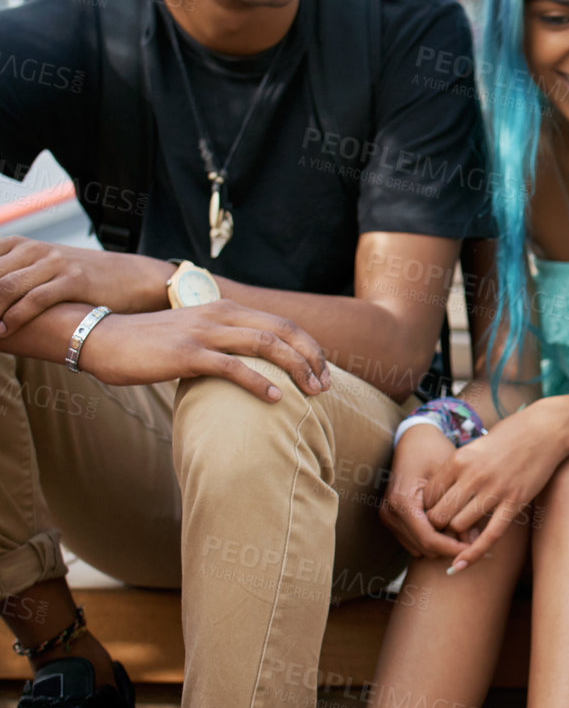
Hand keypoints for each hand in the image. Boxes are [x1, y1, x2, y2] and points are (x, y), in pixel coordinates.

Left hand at [0, 237, 171, 334]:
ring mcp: (53, 262)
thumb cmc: (82, 279)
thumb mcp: (42, 268)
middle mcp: (33, 249)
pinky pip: (34, 299)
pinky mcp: (72, 279)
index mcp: (19, 245)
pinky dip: (13, 317)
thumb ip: (12, 275)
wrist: (131, 278)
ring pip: (5, 286)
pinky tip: (4, 331)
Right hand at [76, 302, 331, 401]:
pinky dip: (259, 382)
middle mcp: (220, 315)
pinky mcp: (187, 354)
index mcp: (226, 309)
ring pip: (266, 345)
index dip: (308, 347)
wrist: (103, 338)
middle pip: (283, 332)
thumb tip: (252, 364)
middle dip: (311, 358)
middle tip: (326, 384)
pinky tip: (275, 398)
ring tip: (312, 392)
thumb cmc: (150, 344)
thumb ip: (222, 341)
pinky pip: (232, 367)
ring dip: (296, 369)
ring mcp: (204, 333)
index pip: (282, 324)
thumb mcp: (195, 335)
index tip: (323, 370)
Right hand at [381, 425, 470, 557]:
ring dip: (440, 544)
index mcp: (403, 501)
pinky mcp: (392, 517)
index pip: (428, 538)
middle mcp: (391, 511)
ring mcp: (388, 516)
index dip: (452, 548)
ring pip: (419, 546)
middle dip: (448, 547)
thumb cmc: (434, 451)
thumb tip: (472, 541)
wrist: (414, 439)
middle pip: (423, 546)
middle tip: (473, 540)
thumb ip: (460, 509)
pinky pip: (414, 540)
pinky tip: (448, 526)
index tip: (473, 548)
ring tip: (462, 531)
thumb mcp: (451, 475)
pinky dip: (431, 538)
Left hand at [424, 402, 568, 572]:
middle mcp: (473, 476)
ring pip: (459, 526)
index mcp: (459, 460)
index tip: (432, 513)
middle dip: (437, 526)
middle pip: (439, 515)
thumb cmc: (509, 436)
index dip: (426, 509)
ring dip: (457, 533)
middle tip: (442, 528)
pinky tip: (460, 565)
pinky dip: (473, 554)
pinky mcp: (515, 502)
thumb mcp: (475, 446)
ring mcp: (495, 491)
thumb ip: (458, 469)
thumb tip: (440, 493)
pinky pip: (490, 535)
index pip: (428, 496)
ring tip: (460, 533)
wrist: (546, 430)